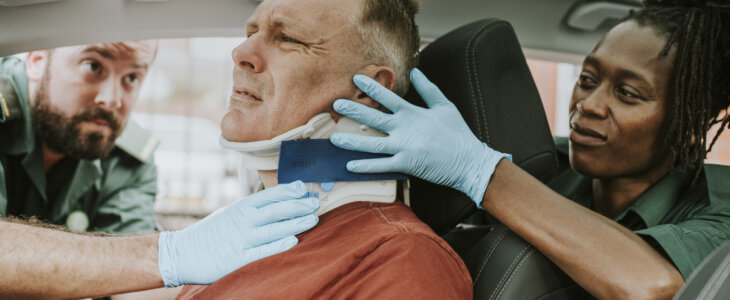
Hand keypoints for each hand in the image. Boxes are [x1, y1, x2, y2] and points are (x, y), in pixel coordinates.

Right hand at [157, 181, 318, 286]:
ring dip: (295, 223)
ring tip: (313, 219)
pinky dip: (278, 245)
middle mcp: (242, 221)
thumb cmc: (211, 233)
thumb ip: (252, 209)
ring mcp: (241, 240)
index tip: (304, 188)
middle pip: (276, 210)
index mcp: (241, 207)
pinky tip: (293, 241)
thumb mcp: (230, 214)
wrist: (182, 253)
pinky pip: (262, 251)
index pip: (269, 195)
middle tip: (316, 203)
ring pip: (273, 229)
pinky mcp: (238, 259)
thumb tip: (279, 202)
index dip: (288, 191)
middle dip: (298, 205)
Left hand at [330, 68, 509, 206]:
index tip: (355, 79)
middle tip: (335, 103)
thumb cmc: (458, 133)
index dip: (371, 87)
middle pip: (373, 117)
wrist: (469, 161)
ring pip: (371, 143)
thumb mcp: (445, 106)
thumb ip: (428, 89)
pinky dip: (365, 166)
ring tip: (333, 138)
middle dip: (352, 110)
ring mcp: (404, 147)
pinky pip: (381, 166)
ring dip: (351, 141)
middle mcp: (405, 129)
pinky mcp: (406, 164)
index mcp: (413, 113)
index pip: (388, 96)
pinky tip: (349, 166)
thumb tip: (415, 72)